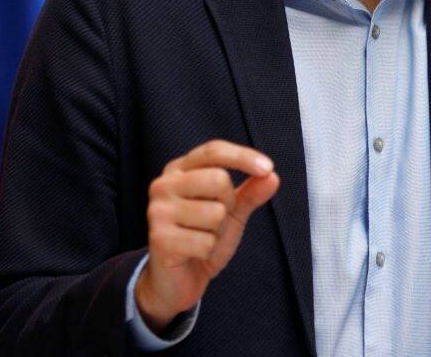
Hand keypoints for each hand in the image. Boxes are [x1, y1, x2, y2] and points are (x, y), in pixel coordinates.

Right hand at [135, 139, 279, 331]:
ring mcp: (158, 211)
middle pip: (218, 179)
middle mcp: (164, 184)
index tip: (267, 168)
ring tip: (202, 237)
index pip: (213, 151)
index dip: (242, 157)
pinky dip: (208, 251)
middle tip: (215, 221)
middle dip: (228, 205)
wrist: (179, 280)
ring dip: (217, 232)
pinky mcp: (159, 238)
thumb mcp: (232, 212)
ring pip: (215, 213)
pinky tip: (193, 253)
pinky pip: (205, 241)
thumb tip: (272, 177)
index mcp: (180, 170)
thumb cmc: (203, 237)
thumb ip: (250, 193)